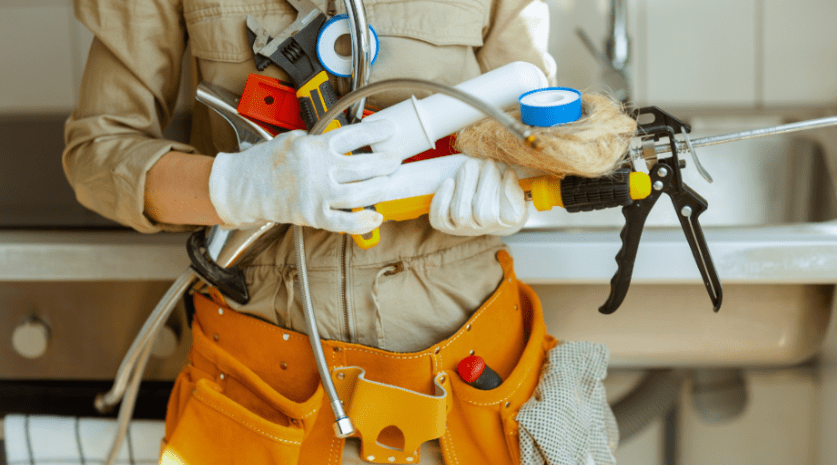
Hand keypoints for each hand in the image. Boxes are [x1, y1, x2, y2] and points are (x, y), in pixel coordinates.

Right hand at [208, 120, 398, 233]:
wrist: (242, 188)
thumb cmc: (264, 163)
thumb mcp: (292, 139)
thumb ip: (318, 140)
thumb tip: (344, 142)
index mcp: (314, 147)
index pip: (354, 135)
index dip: (377, 131)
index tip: (390, 130)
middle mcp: (318, 170)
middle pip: (364, 166)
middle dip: (386, 162)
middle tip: (395, 159)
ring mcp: (317, 195)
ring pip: (360, 194)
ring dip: (379, 189)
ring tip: (387, 183)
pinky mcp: (313, 216)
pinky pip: (345, 222)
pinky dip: (363, 222)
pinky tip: (376, 217)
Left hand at [430, 158, 527, 235]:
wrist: (483, 207)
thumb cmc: (500, 193)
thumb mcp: (516, 188)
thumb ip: (515, 185)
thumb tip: (509, 175)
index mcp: (508, 221)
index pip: (509, 214)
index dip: (507, 191)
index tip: (508, 172)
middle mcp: (484, 228)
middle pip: (481, 212)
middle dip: (485, 182)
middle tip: (488, 163)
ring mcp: (463, 227)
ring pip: (460, 212)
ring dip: (464, 185)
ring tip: (470, 165)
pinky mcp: (446, 225)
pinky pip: (440, 216)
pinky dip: (442, 198)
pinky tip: (449, 182)